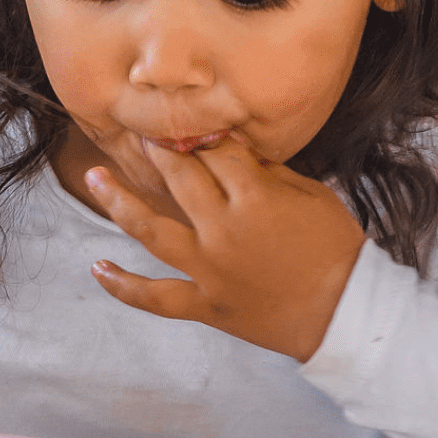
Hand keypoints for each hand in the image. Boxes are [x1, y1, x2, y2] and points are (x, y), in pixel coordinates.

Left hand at [84, 134, 365, 361]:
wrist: (343, 313)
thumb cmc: (335, 249)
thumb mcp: (312, 195)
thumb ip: (268, 172)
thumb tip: (231, 150)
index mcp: (254, 198)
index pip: (216, 153)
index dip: (202, 136)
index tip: (189, 124)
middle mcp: (223, 231)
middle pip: (179, 180)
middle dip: (159, 151)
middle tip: (141, 133)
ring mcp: (208, 270)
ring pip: (152, 231)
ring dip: (119, 202)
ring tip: (94, 176)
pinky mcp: (203, 305)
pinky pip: (154, 297)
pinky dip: (123, 286)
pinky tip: (96, 267)